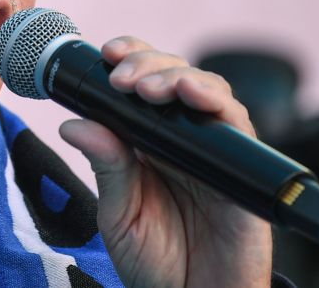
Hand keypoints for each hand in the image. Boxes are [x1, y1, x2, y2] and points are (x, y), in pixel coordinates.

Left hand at [59, 38, 273, 287]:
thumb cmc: (158, 264)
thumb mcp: (118, 215)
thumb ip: (106, 167)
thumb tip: (75, 124)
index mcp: (149, 142)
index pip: (143, 83)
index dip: (130, 59)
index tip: (107, 53)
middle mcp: (183, 138)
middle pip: (173, 75)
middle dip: (147, 64)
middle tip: (122, 79)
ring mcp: (215, 149)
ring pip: (205, 88)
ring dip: (176, 75)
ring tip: (149, 89)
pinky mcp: (243, 167)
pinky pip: (236, 123)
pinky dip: (215, 100)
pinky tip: (191, 94)